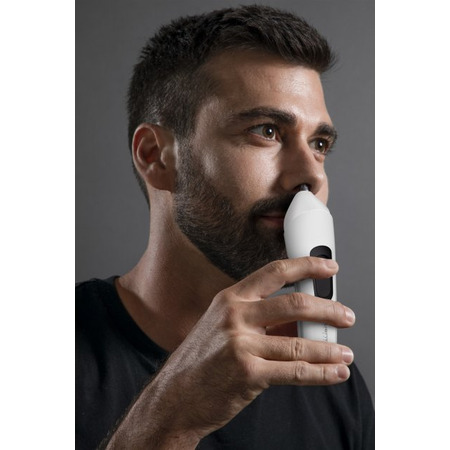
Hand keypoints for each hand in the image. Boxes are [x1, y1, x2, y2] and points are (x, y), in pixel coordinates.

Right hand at [106, 257, 354, 448]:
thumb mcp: (225, 326)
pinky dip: (322, 372)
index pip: (275, 271)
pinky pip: (295, 371)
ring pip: (300, 342)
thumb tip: (303, 319)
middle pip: (295, 304)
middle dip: (329, 309)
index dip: (307, 266)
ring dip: (330, 347)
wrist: (177, 395)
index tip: (329, 268)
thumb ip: (262, 319)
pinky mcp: (248, 373)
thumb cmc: (203, 359)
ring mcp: (241, 343)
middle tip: (346, 316)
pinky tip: (335, 372)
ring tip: (345, 352)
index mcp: (231, 297)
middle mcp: (235, 315)